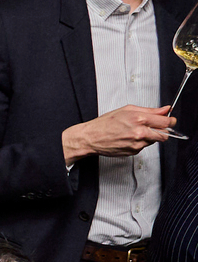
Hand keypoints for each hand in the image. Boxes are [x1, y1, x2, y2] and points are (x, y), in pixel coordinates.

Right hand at [62, 104, 178, 162]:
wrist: (91, 137)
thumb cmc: (105, 123)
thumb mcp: (127, 110)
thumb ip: (149, 110)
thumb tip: (164, 110)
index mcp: (139, 119)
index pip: (165, 122)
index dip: (171, 121)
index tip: (171, 120)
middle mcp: (140, 132)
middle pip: (164, 134)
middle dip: (163, 130)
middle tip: (156, 127)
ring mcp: (137, 144)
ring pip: (154, 141)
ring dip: (150, 136)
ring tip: (136, 131)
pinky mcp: (133, 151)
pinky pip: (144, 146)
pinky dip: (140, 142)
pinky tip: (129, 138)